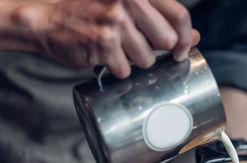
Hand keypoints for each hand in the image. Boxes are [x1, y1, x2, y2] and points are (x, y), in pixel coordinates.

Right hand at [13, 0, 199, 77]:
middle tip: (140, 49)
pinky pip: (125, 70)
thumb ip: (162, 20)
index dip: (186, 38)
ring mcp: (117, 22)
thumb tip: (195, 37)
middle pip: (168, 41)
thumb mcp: (130, 9)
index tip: (181, 51)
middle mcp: (130, 1)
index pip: (180, 16)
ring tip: (117, 49)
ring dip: (134, 61)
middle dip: (157, 51)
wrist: (49, 19)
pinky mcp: (104, 43)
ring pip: (148, 60)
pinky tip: (104, 57)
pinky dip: (116, 69)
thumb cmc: (92, 14)